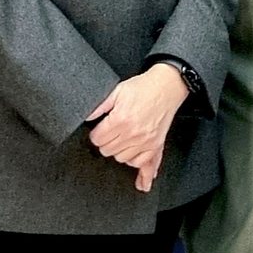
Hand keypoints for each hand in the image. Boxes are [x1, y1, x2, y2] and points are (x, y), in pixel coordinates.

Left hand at [89, 63, 189, 191]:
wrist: (166, 87)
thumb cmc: (143, 88)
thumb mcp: (116, 91)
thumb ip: (99, 106)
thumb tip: (86, 117)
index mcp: (120, 119)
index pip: (98, 139)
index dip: (96, 134)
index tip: (99, 131)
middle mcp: (133, 133)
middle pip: (108, 151)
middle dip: (105, 143)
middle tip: (109, 134)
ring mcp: (145, 141)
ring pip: (122, 159)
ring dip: (119, 152)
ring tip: (121, 141)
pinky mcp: (156, 145)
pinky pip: (142, 163)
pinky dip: (136, 162)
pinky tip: (135, 165)